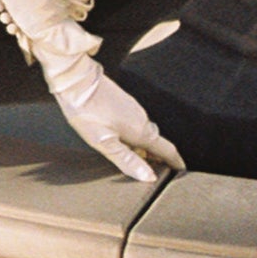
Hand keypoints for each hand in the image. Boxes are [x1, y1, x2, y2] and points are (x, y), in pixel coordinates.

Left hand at [41, 53, 184, 183]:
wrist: (75, 80)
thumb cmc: (86, 111)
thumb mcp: (104, 142)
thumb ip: (127, 160)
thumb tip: (149, 177)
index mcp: (141, 131)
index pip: (167, 149)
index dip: (175, 162)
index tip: (181, 171)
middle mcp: (141, 118)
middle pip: (156, 142)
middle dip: (159, 158)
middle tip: (158, 172)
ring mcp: (133, 108)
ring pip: (145, 132)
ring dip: (146, 147)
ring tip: (140, 161)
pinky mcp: (123, 102)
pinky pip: (136, 123)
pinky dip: (136, 136)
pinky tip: (123, 141)